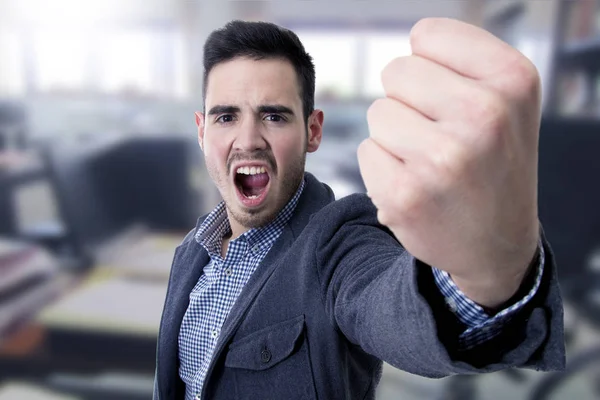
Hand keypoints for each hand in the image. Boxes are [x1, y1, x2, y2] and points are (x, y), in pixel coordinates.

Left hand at [357, 18, 539, 308]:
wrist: (498, 243)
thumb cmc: (494, 162)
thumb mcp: (508, 101)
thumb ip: (462, 61)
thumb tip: (411, 44)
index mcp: (512, 80)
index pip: (427, 35)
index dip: (431, 67)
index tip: (452, 96)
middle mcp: (484, 115)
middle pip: (396, 72)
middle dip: (410, 101)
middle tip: (441, 136)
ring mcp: (442, 158)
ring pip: (378, 112)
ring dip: (396, 136)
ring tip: (431, 164)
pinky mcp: (405, 194)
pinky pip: (367, 150)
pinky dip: (383, 167)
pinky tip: (416, 187)